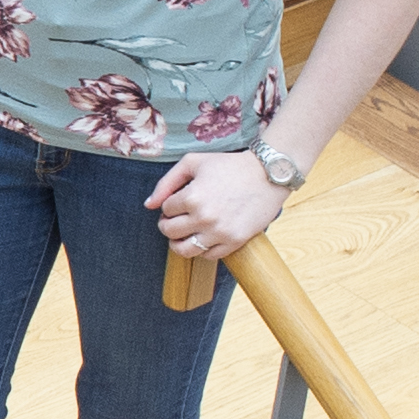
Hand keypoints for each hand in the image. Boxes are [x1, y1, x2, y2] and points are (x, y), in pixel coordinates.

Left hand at [147, 148, 287, 261]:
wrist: (268, 174)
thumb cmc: (229, 165)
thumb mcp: (193, 162)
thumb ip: (167, 182)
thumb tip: (149, 205)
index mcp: (192, 197)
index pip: (166, 210)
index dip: (170, 205)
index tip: (180, 200)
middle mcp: (204, 217)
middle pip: (169, 232)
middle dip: (168, 225)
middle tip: (177, 219)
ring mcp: (220, 232)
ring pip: (185, 250)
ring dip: (179, 243)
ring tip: (184, 234)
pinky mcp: (235, 241)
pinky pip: (209, 256)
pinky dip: (202, 250)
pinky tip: (205, 237)